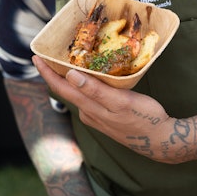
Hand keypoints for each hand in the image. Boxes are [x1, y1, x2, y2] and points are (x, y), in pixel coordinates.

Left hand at [33, 56, 171, 161]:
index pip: (61, 88)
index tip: (35, 57)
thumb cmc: (144, 118)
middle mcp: (88, 113)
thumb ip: (95, 90)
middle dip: (53, 73)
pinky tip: (89, 76)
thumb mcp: (121, 102)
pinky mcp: (106, 118)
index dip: (47, 72)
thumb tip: (69, 76)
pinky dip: (83, 84)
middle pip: (66, 90)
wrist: (161, 141)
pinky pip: (88, 97)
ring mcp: (97, 117)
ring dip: (68, 78)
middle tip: (46, 54)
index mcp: (89, 108)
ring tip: (64, 60)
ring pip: (77, 93)